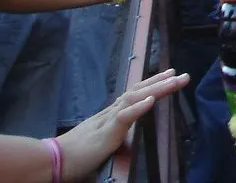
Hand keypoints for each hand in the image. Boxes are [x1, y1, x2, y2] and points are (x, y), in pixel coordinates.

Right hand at [58, 69, 189, 180]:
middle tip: (183, 74)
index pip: (135, 93)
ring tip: (174, 80)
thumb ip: (113, 131)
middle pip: (139, 91)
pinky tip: (151, 100)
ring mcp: (107, 120)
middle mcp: (111, 112)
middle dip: (162, 82)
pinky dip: (138, 107)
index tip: (171, 74)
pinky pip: (123, 117)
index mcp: (110, 114)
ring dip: (157, 88)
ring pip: (135, 98)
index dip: (153, 83)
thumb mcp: (100, 139)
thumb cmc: (74, 154)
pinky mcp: (104, 133)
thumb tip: (125, 129)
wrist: (52, 160)